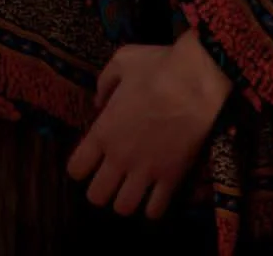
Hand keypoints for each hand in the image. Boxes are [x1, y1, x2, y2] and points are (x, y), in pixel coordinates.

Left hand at [66, 30, 231, 218]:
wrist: (196, 81)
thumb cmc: (157, 68)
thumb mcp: (121, 62)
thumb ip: (104, 84)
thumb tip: (99, 102)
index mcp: (102, 132)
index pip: (75, 169)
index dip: (79, 168)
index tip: (89, 161)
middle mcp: (119, 158)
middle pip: (96, 196)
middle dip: (100, 190)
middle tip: (110, 178)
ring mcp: (146, 171)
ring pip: (124, 209)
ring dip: (125, 201)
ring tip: (132, 189)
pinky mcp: (172, 178)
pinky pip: (156, 210)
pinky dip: (153, 208)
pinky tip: (155, 196)